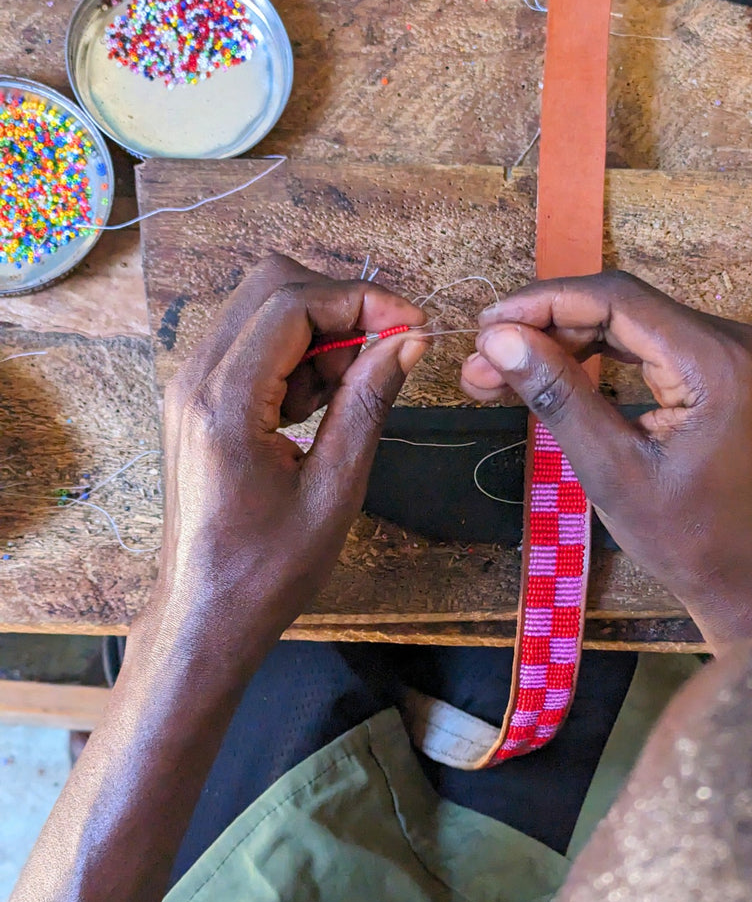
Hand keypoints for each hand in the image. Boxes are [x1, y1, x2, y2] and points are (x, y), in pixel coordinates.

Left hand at [150, 254, 426, 673]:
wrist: (205, 616)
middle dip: (339, 306)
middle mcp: (195, 380)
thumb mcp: (336, 490)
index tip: (411, 325)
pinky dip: (293, 357)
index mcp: (225, 403)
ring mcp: (189, 387)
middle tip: (381, 354)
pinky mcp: (196, 400)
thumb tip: (408, 341)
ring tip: (343, 398)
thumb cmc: (268, 570)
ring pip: (260, 310)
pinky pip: (250, 344)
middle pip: (270, 285)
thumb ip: (368, 403)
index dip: (361, 300)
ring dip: (317, 333)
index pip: (293, 303)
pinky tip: (313, 409)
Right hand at [461, 270, 751, 649]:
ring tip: (496, 371)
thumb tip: (497, 341)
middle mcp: (726, 341)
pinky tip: (542, 372)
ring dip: (559, 342)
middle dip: (544, 328)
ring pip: (623, 322)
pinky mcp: (710, 367)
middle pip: (618, 307)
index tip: (486, 326)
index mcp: (714, 361)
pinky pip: (639, 344)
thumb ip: (557, 395)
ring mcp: (721, 352)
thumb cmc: (683, 535)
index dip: (544, 304)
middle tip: (481, 360)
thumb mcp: (610, 469)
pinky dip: (588, 356)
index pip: (617, 301)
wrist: (736, 574)